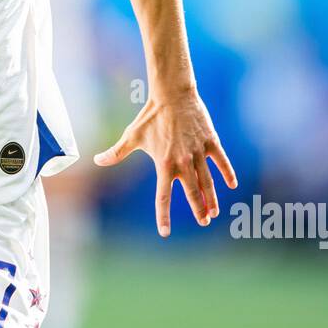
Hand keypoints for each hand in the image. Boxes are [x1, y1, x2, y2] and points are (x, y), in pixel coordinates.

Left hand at [94, 91, 237, 236]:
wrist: (172, 94)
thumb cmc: (150, 116)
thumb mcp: (132, 136)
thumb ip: (116, 153)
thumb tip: (96, 160)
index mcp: (164, 164)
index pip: (163, 197)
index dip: (163, 216)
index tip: (165, 233)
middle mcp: (183, 162)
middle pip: (192, 193)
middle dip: (198, 209)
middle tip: (203, 221)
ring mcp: (199, 152)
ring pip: (208, 181)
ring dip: (212, 198)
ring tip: (214, 211)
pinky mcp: (211, 141)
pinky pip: (221, 161)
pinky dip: (227, 172)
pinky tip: (232, 184)